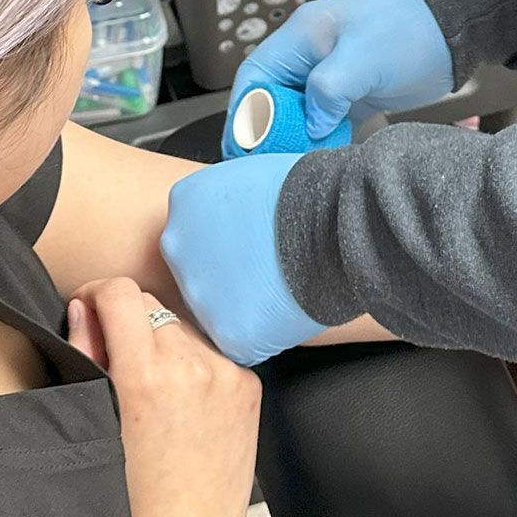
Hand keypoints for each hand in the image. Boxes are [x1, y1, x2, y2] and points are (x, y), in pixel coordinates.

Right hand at [67, 278, 260, 516]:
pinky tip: (184, 404)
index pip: (120, 293)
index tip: (89, 311)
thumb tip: (85, 309)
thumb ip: (87, 354)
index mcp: (146, 375)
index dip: (96, 295)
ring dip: (163, 344)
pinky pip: (212, 353)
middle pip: (151, 307)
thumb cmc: (133, 498)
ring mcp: (226, 374)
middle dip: (128, 325)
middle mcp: (192, 366)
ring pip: (182, 328)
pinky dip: (193, 365)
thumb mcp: (96, 422)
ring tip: (152, 391)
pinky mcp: (248, 385)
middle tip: (116, 362)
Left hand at [160, 157, 325, 367]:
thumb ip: (224, 202)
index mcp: (185, 202)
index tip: (246, 245)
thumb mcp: (248, 177)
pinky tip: (283, 311)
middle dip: (226, 275)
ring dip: (241, 304)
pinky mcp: (228, 331)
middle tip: (262, 269)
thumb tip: (232, 215)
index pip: (192, 233)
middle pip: (197, 272)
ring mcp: (199, 292)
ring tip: (278, 288)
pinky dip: (261, 332)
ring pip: (215, 309)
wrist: (337, 225)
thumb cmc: (307, 192)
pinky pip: (241, 340)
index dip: (224, 243)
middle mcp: (179, 246)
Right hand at [223, 0, 454, 148]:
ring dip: (295, 139)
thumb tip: (310, 125)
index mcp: (303, 36)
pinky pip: (327, 120)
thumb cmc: (410, 29)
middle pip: (273, 98)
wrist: (459, 25)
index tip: (239, 149)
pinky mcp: (358, 93)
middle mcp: (313, 56)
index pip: (255, 76)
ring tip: (291, 170)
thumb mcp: (364, 57)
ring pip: (300, 112)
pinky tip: (321, 160)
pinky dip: (322, 139)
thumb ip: (327, 90)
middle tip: (265, 167)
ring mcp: (335, 74)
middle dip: (267, 132)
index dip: (242, 113)